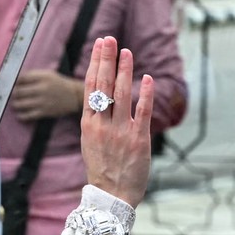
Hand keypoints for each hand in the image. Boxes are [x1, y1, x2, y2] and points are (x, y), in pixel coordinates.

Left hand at [10, 69, 81, 120]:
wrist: (74, 96)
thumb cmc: (57, 83)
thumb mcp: (47, 74)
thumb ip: (32, 75)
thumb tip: (14, 79)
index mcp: (42, 77)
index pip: (20, 78)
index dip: (12, 82)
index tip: (8, 84)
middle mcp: (42, 89)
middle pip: (18, 91)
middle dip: (11, 93)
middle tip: (9, 95)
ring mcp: (43, 101)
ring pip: (20, 104)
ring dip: (14, 104)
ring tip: (15, 103)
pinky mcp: (45, 112)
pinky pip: (28, 115)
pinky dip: (21, 115)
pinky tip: (19, 114)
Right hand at [80, 36, 153, 206]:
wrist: (112, 195)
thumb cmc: (102, 169)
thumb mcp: (90, 142)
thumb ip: (96, 119)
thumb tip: (101, 97)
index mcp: (88, 124)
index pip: (91, 87)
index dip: (96, 64)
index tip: (99, 46)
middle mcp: (101, 124)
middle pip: (103, 85)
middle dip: (106, 60)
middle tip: (109, 39)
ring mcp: (120, 131)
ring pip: (121, 94)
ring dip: (124, 71)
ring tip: (126, 51)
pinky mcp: (138, 139)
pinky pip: (141, 112)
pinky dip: (144, 94)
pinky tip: (146, 77)